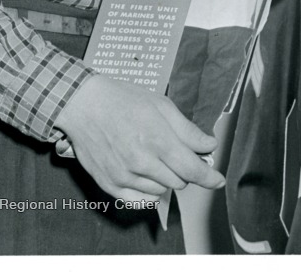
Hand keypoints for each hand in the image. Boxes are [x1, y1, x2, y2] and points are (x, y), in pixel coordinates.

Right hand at [55, 74, 225, 200]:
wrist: (83, 105)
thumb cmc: (122, 100)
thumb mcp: (160, 105)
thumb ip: (187, 130)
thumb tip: (209, 145)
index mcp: (157, 139)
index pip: (192, 170)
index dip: (209, 177)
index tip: (217, 179)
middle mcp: (142, 162)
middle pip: (179, 181)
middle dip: (184, 169)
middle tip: (175, 152)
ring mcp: (125, 176)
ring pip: (161, 190)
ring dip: (165, 177)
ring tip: (153, 154)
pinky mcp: (110, 185)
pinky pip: (140, 200)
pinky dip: (148, 190)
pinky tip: (144, 172)